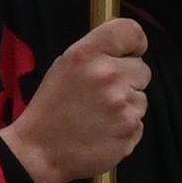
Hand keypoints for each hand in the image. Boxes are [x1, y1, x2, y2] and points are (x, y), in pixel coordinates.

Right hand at [0, 15, 156, 182]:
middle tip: (102, 94)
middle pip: (142, 69)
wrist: (39, 151)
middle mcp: (108, 75)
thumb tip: (127, 51)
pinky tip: (103, 132)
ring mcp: (122, 104)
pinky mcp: (130, 130)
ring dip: (126, 106)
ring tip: (99, 116)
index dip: (135, 43)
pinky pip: (138, 122)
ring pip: (141, 98)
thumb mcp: (64, 67)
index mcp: (87, 55)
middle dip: (127, 80)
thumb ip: (95, 54)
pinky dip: (125, 128)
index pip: (130, 31)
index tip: (130, 53)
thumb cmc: (50, 107)